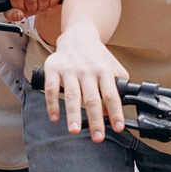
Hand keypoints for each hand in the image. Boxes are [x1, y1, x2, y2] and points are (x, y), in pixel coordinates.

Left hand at [7, 0, 68, 19]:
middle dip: (33, 9)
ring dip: (44, 6)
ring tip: (43, 5)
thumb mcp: (19, 5)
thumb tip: (19, 15)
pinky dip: (54, 1)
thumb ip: (12, 13)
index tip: (23, 10)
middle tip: (35, 9)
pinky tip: (51, 1)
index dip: (20, 8)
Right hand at [42, 23, 126, 139]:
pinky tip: (54, 117)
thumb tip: (113, 111)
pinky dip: (52, 104)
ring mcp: (69, 69)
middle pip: (92, 98)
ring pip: (72, 95)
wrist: (78, 35)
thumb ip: (118, 87)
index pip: (111, 94)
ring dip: (72, 114)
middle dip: (95, 119)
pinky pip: (51, 89)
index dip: (116, 111)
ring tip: (75, 131)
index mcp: (104, 70)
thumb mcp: (113, 67)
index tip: (118, 127)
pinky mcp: (53, 69)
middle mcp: (87, 70)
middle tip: (97, 137)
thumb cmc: (96, 56)